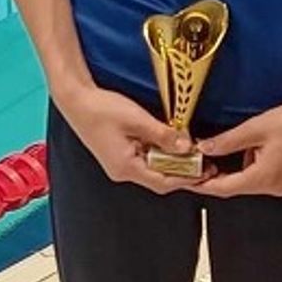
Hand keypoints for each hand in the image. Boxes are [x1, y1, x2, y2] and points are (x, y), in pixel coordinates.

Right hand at [55, 83, 211, 194]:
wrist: (76, 99)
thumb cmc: (101, 109)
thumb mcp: (137, 120)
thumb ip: (163, 135)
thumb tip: (186, 147)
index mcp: (126, 167)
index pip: (163, 182)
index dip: (186, 178)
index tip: (204, 171)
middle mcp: (122, 171)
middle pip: (159, 178)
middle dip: (183, 172)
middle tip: (205, 164)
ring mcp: (120, 163)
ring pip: (153, 169)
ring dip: (173, 163)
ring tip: (194, 153)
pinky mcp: (120, 153)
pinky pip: (145, 159)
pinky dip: (161, 154)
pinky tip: (172, 145)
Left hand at [191, 99, 281, 198]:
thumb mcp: (256, 128)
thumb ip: (228, 141)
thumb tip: (205, 148)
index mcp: (263, 178)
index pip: (224, 188)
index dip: (204, 184)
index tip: (189, 180)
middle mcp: (275, 187)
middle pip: (239, 184)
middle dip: (223, 172)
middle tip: (207, 158)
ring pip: (253, 179)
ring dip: (243, 165)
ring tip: (243, 142)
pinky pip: (267, 176)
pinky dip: (257, 164)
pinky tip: (262, 145)